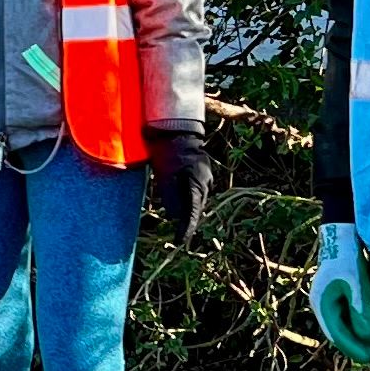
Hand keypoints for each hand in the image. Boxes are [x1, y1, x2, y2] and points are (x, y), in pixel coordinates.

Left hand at [148, 122, 212, 239]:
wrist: (176, 129)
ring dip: (185, 208)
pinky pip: (194, 190)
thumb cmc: (168, 151)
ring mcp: (205, 176)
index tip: (180, 241)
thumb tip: (175, 216)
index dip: (186, 229)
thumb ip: (170, 196)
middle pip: (195, 207)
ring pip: (195, 199)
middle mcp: (205, 182)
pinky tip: (178, 199)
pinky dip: (186, 197)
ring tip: (176, 216)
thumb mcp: (164, 175)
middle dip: (186, 220)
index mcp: (197, 184)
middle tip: (177, 235)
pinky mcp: (201, 172)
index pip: (192, 212)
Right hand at [310, 221, 369, 366]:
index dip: (356, 349)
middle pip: (343, 335)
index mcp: (322, 306)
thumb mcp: (357, 284)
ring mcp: (331, 305)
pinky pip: (352, 319)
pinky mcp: (340, 300)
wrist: (342, 238)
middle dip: (362, 347)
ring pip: (349, 329)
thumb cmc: (348, 259)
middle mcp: (323, 308)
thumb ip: (361, 311)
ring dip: (366, 338)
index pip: (339, 336)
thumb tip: (366, 335)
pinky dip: (365, 327)